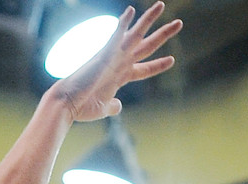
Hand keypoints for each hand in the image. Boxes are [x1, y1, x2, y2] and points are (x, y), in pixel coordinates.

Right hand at [52, 3, 182, 122]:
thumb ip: (113, 106)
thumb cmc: (82, 108)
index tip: (171, 60)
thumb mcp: (103, 108)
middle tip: (179, 23)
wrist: (67, 104)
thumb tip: (118, 106)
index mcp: (120, 76)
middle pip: (147, 46)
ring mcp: (113, 57)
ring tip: (162, 5)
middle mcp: (119, 63)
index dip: (158, 65)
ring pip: (136, 35)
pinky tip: (131, 11)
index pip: (144, 69)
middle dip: (163, 35)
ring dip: (149, 20)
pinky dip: (123, 23)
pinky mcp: (104, 55)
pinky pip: (116, 35)